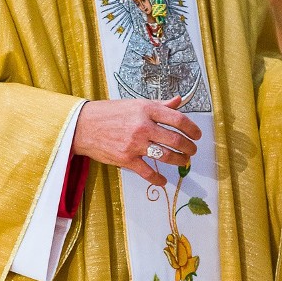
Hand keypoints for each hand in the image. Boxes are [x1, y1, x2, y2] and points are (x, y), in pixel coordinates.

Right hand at [72, 96, 201, 187]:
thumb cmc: (110, 113)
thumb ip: (159, 105)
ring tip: (183, 161)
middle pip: (176, 140)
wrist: (83, 126)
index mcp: (147, 109)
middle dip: (189, 148)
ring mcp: (135, 144)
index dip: (193, 128)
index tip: (197, 135)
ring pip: (166, 156)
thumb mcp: (135, 104)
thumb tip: (179, 100)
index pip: (178, 119)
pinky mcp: (126, 159)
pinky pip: (148, 173)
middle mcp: (143, 126)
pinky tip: (164, 180)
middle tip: (192, 151)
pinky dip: (158, 179)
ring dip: (179, 161)